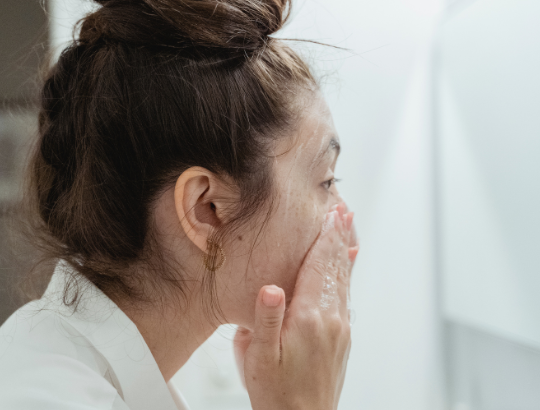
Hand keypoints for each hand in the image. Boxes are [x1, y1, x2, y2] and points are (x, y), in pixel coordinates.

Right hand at [234, 203, 357, 409]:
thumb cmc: (276, 392)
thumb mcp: (258, 356)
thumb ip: (265, 319)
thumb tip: (270, 288)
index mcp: (309, 318)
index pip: (319, 267)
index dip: (325, 238)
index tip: (332, 214)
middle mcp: (331, 320)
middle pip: (336, 268)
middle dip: (339, 237)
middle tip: (344, 211)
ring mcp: (340, 330)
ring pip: (344, 282)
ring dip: (344, 253)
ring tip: (347, 231)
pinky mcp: (342, 340)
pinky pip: (345, 297)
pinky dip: (345, 276)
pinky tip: (344, 270)